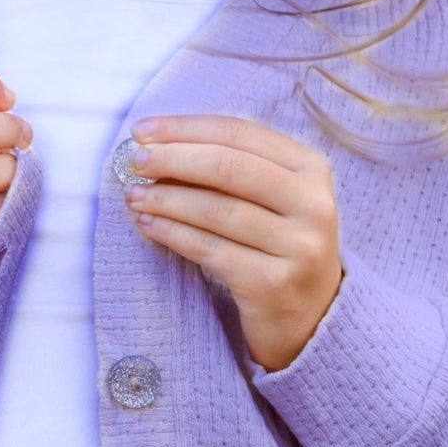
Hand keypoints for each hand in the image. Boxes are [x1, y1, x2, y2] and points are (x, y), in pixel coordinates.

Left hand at [123, 115, 342, 373]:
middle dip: (173, 158)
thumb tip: (157, 146)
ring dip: (167, 199)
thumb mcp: (271, 199)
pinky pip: (211, 250)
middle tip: (134, 161)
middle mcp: (313, 205)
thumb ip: (230, 167)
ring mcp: (298, 247)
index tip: (142, 130)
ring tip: (134, 196)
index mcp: (311, 170)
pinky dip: (173, 234)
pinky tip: (148, 226)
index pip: (241, 133)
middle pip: (229, 166)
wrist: (310, 318)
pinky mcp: (273, 284)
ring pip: (217, 210)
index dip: (186, 128)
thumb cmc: (277, 246)